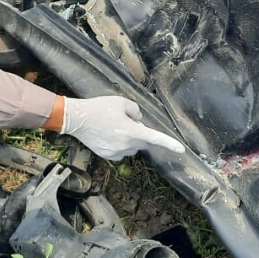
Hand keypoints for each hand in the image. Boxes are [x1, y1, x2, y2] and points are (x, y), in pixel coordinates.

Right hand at [60, 96, 184, 160]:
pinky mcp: (106, 155)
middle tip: (127, 121)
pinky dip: (119, 145)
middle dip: (140, 133)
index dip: (169, 144)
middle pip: (142, 142)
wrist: (76, 119)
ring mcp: (115, 152)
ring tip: (114, 126)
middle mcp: (125, 145)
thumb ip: (135, 110)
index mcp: (131, 132)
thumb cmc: (98, 108)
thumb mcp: (120, 102)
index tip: (181, 150)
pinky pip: (120, 152)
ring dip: (129, 139)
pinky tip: (107, 134)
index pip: (155, 138)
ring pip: (131, 148)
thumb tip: (138, 119)